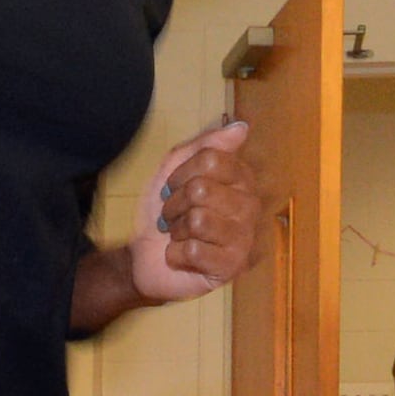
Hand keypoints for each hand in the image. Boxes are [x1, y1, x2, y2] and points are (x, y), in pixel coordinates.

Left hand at [127, 118, 259, 304]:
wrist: (144, 257)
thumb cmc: (164, 213)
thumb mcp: (175, 169)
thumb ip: (205, 145)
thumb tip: (241, 127)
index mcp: (241, 180)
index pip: (212, 159)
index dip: (181, 172)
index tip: (173, 186)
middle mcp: (249, 207)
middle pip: (201, 190)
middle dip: (175, 204)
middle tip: (174, 216)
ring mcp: (244, 240)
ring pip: (198, 220)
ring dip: (176, 230)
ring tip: (179, 236)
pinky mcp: (232, 268)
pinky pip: (195, 251)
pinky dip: (176, 254)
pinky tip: (182, 257)